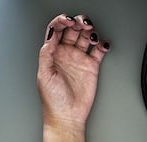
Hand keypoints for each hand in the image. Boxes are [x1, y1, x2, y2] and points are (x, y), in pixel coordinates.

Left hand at [38, 14, 109, 129]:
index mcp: (52, 53)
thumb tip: (51, 35)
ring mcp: (79, 59)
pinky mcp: (91, 66)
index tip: (67, 20)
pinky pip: (98, 50)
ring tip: (91, 34)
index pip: (56, 30)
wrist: (67, 117)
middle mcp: (66, 54)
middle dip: (77, 22)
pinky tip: (102, 44)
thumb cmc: (53, 100)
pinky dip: (102, 44)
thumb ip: (46, 53)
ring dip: (89, 30)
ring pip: (85, 36)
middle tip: (82, 24)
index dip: (61, 21)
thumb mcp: (43, 75)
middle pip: (72, 29)